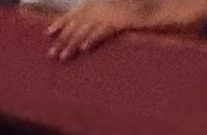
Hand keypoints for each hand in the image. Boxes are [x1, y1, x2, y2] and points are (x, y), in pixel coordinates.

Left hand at [45, 0, 170, 54]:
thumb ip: (99, 18)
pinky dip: (94, 39)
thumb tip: (84, 33)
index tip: (48, 32)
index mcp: (98, 2)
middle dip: (63, 39)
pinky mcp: (122, 21)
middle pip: (77, 24)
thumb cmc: (138, 12)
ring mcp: (111, 13)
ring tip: (63, 57)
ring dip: (73, 44)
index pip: (75, 13)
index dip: (61, 22)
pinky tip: (84, 49)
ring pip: (87, 30)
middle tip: (51, 54)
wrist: (158, 10)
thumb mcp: (114, 12)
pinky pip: (105, 31)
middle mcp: (102, 6)